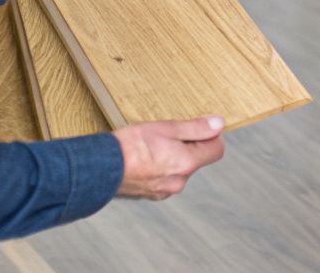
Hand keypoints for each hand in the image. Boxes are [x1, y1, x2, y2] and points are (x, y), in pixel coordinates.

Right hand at [113, 116, 227, 199]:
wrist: (100, 168)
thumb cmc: (130, 146)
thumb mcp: (166, 128)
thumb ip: (195, 128)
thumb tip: (219, 124)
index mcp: (186, 164)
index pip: (216, 150)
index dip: (210, 136)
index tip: (196, 128)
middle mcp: (179, 181)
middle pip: (196, 159)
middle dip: (187, 146)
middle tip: (165, 134)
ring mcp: (165, 191)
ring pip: (178, 169)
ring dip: (171, 157)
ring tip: (150, 147)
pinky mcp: (152, 194)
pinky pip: (164, 178)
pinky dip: (159, 168)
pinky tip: (143, 159)